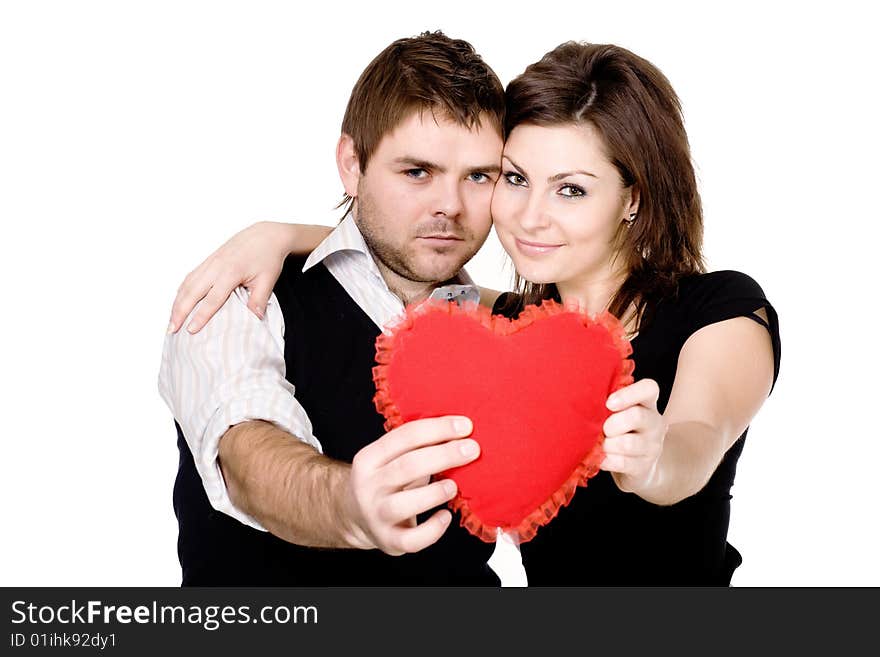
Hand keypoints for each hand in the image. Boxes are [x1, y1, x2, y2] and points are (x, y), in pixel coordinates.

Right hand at [167, 221, 292, 333]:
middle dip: (180, 311)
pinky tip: (178, 302)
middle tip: (171, 330)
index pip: (213, 298)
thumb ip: (259, 300)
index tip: (191, 330)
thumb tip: (255, 318)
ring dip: (177, 302)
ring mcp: (210, 262)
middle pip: (192, 292)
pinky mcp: (209, 260)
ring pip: (187, 284)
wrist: (266, 235)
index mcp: (231, 271)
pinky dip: (181, 290)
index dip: (201, 315)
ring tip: (171, 320)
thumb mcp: (268, 280)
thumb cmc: (268, 257)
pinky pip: (190, 277)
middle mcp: (216, 266)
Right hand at [343, 416, 479, 555]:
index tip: (465, 426)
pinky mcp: (388, 540)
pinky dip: (433, 529)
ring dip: (434, 492)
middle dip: (444, 455)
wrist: (358, 518)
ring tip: (454, 486)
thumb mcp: (391, 459)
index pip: (404, 436)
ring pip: (404, 504)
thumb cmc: (387, 482)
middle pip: (407, 466)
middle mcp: (369, 485)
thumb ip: (416, 446)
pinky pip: (412, 539)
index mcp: (369, 458)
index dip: (437, 428)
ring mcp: (376, 515)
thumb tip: (461, 430)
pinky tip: (445, 516)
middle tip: (472, 449)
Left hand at [600, 379, 667, 493]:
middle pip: (636, 416)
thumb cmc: (619, 431)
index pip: (649, 388)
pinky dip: (606, 460)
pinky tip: (601, 458)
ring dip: (607, 444)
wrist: (636, 466)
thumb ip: (608, 403)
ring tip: (601, 445)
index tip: (609, 403)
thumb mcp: (618, 413)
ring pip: (627, 443)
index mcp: (647, 403)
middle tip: (602, 430)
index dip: (628, 394)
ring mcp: (653, 446)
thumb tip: (581, 396)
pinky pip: (622, 463)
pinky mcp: (644, 466)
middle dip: (611, 424)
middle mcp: (655, 423)